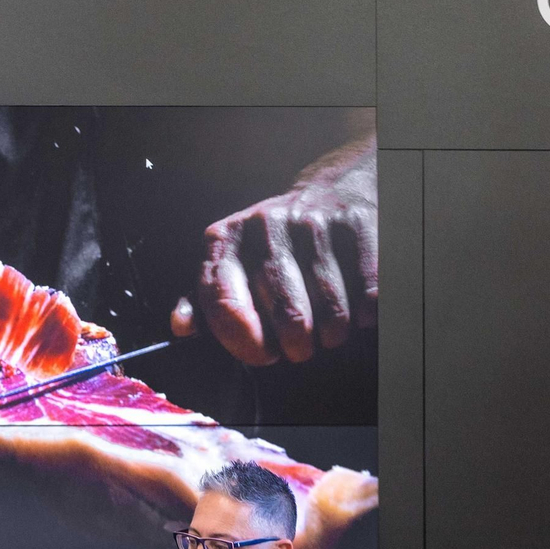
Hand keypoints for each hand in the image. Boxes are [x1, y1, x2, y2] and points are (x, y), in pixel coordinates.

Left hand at [173, 136, 376, 364]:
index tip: (263, 354)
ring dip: (333, 335)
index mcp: (224, 240)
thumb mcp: (229, 267)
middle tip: (298, 345)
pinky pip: (369, 294)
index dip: (246, 344)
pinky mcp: (356, 225)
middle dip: (296, 347)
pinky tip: (356, 308)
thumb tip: (181, 327)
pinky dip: (366, 315)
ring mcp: (312, 223)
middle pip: (288, 317)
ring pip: (332, 313)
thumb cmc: (270, 248)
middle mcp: (264, 226)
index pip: (225, 304)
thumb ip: (205, 302)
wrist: (327, 194)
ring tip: (327, 329)